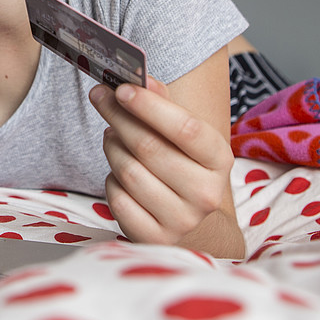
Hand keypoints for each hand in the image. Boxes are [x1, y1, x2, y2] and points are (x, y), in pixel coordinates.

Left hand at [91, 78, 240, 255]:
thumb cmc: (181, 165)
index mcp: (219, 160)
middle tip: (100, 97)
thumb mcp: (183, 135)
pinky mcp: (154, 238)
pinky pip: (117, 199)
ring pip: (128, 172)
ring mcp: (181, 220)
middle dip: (118, 117)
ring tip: (113, 137)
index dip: (149, 106)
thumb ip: (163, 104)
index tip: (121, 89)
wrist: (189, 221)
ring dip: (112, 147)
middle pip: (148, 147)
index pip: (185, 128)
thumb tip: (140, 80)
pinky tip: (120, 174)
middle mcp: (205, 194)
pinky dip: (111, 180)